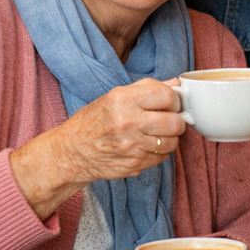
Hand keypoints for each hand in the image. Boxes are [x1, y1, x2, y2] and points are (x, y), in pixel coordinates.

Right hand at [55, 79, 186, 180]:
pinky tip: (145, 146)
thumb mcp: (115, 96)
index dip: (173, 100)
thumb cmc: (94, 121)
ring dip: (168, 138)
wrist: (71, 152)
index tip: (169, 103)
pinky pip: (162, 158)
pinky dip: (159, 152)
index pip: (168, 96)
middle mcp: (128, 123)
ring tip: (155, 133)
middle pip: (175, 122)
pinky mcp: (134, 165)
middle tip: (167, 120)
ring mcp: (131, 147)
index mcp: (123, 100)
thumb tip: (177, 84)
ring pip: (172, 142)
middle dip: (176, 121)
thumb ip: (148, 88)